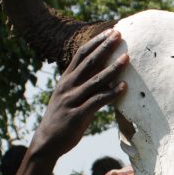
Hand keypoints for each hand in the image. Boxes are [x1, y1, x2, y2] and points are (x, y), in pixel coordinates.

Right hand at [35, 30, 128, 157]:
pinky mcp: (77, 115)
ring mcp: (71, 100)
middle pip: (89, 62)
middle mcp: (67, 86)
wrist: (46, 143)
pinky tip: (123, 87)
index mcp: (65, 79)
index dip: (96, 42)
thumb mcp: (68, 97)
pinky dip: (111, 93)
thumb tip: (104, 75)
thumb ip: (82, 85)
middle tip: (119, 34)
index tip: (110, 31)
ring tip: (127, 58)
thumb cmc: (62, 118)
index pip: (81, 54)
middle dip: (105, 47)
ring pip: (95, 80)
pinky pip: (97, 101)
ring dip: (112, 68)